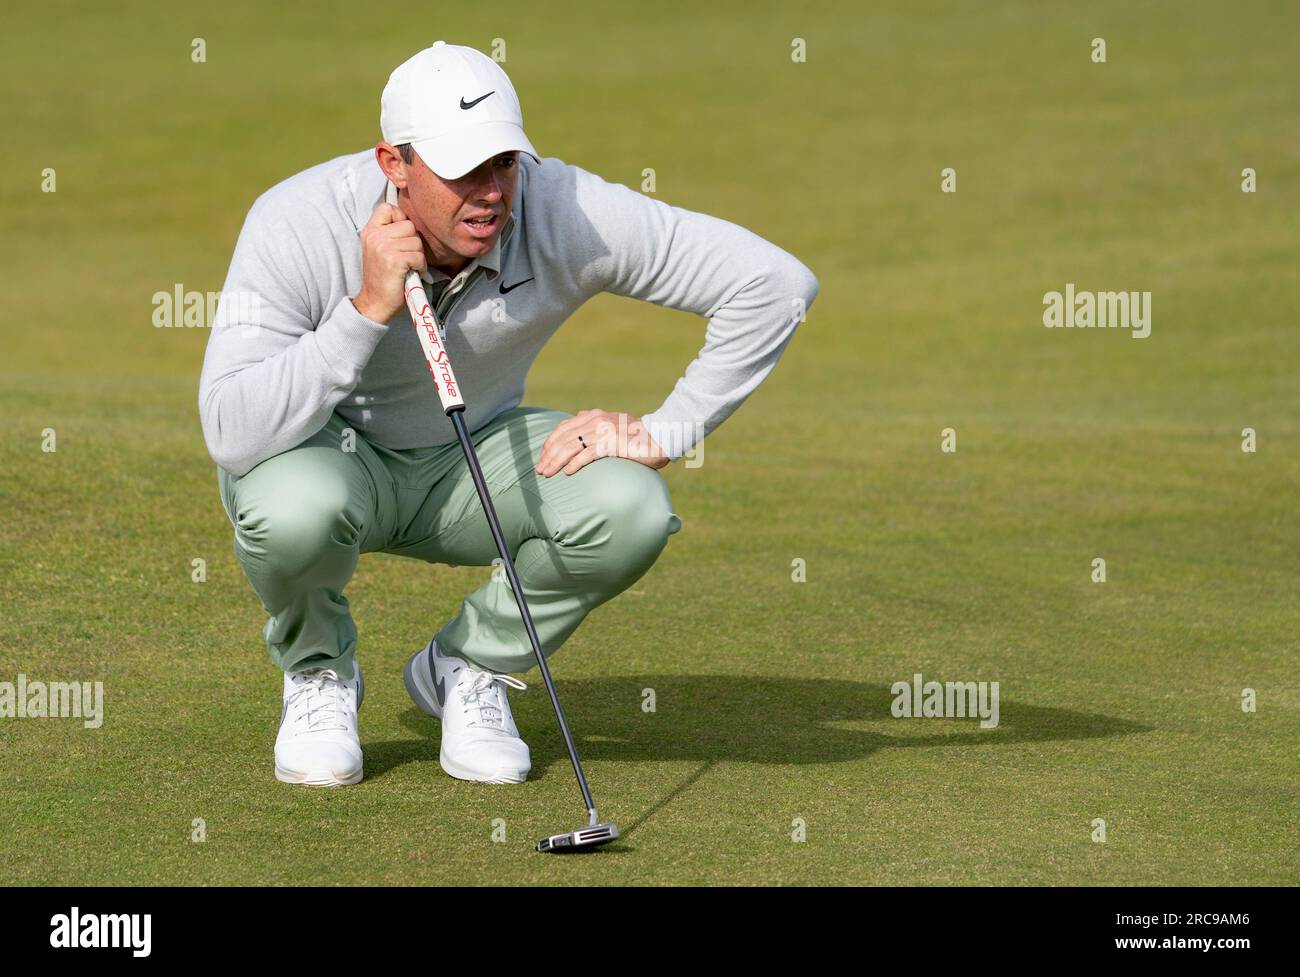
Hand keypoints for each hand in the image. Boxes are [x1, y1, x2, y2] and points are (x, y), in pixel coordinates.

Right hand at [351, 202, 427, 323]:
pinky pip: (418, 256)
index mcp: (370, 231)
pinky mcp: (394, 260)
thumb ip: (390, 233)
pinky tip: (411, 274)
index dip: (400, 220)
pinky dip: (420, 267)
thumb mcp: (379, 249)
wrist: (375, 303)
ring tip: (408, 267)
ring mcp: (383, 247)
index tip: (400, 237)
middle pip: (409, 225)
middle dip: (413, 242)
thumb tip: (410, 222)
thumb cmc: (383, 277)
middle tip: (406, 258)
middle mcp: (375, 236)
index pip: (388, 208)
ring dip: (418, 256)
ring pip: (416, 241)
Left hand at [536, 410, 669, 476]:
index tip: (543, 457)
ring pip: (572, 446)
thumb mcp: (613, 427)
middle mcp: (596, 420)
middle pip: (564, 437)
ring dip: (557, 461)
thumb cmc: (637, 437)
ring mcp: (604, 430)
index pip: (564, 428)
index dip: (550, 443)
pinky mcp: (612, 442)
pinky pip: (588, 454)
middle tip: (540, 470)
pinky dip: (575, 463)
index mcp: (594, 416)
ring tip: (548, 473)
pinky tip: (567, 473)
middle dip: (549, 454)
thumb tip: (579, 434)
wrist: (661, 437)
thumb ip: (596, 428)